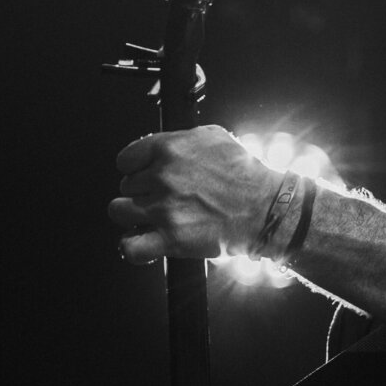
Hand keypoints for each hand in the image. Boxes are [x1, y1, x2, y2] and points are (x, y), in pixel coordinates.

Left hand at [108, 125, 277, 263]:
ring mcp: (164, 209)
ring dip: (132, 216)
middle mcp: (162, 177)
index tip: (145, 176)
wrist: (266, 208)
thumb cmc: (246, 174)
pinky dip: (132, 247)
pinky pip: (131, 246)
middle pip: (125, 186)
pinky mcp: (171, 239)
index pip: (126, 159)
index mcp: (169, 149)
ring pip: (119, 211)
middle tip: (162, 198)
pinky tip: (141, 243)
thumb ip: (182, 139)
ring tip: (149, 219)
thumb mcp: (214, 138)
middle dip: (141, 192)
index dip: (135, 169)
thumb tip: (165, 145)